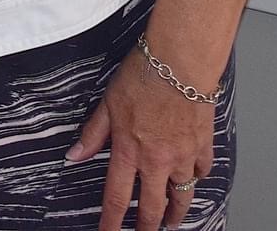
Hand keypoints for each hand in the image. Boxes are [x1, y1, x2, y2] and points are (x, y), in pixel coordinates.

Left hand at [68, 45, 213, 230]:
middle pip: (151, 206)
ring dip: (176, 212)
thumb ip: (93, 134)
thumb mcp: (108, 103)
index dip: (111, 221)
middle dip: (147, 226)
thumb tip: (74, 156)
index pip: (116, 196)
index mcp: (129, 150)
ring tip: (172, 221)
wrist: (181, 61)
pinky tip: (194, 179)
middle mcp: (157, 160)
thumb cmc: (143, 76)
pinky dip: (197, 178)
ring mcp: (183, 155)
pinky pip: (201, 171)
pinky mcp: (203, 145)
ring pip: (181, 196)